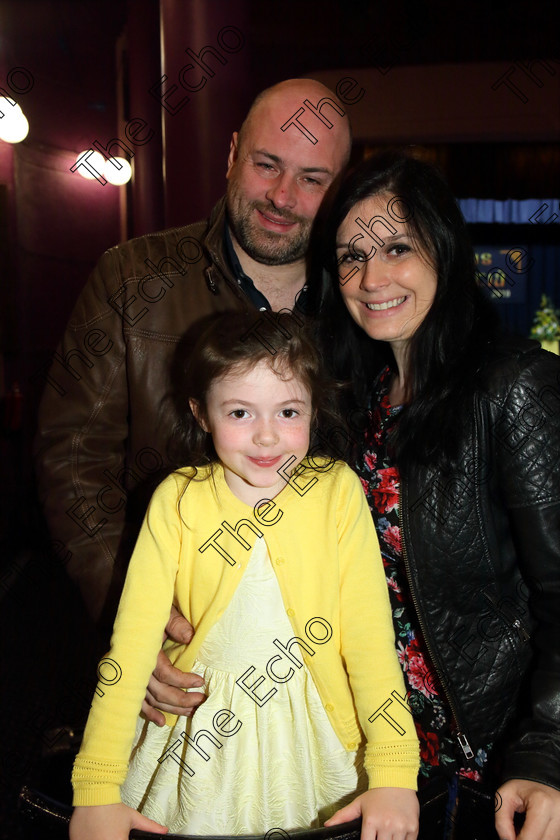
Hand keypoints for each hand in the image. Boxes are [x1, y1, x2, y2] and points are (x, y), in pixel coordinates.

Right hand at [70, 802, 167, 839]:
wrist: (94, 794)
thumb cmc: (113, 807)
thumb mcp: (133, 818)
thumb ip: (149, 827)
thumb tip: (164, 831)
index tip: (120, 837)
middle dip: (110, 839)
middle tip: (109, 833)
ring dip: (99, 839)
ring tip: (101, 831)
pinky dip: (88, 839)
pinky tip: (92, 833)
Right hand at [141, 605, 205, 725]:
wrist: (134, 613)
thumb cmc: (151, 612)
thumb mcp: (164, 612)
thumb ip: (176, 623)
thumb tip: (190, 637)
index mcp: (144, 650)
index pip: (164, 673)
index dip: (182, 680)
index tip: (200, 682)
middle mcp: (135, 667)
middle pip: (158, 691)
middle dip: (181, 699)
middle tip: (200, 700)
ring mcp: (130, 676)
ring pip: (151, 699)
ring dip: (170, 708)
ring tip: (190, 711)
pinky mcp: (128, 680)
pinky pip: (137, 701)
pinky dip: (148, 712)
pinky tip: (161, 721)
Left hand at [325, 788, 418, 839]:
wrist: (397, 779)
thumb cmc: (377, 794)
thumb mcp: (359, 803)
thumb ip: (343, 816)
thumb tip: (327, 825)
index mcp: (371, 821)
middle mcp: (386, 825)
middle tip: (378, 839)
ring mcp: (401, 827)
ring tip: (387, 838)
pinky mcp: (413, 827)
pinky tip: (399, 838)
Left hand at [496, 779, 559, 839]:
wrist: (540, 778)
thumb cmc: (522, 785)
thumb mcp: (504, 796)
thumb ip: (502, 821)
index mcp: (542, 805)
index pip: (530, 839)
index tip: (509, 838)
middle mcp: (558, 814)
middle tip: (516, 833)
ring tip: (525, 829)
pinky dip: (541, 838)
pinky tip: (534, 831)